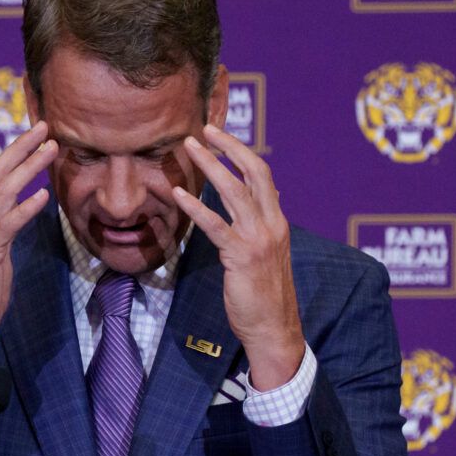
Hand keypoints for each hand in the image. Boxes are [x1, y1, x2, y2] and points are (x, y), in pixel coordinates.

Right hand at [0, 120, 55, 376]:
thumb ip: (2, 229)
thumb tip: (18, 212)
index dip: (14, 152)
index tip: (35, 135)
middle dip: (21, 147)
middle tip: (45, 126)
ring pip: (3, 191)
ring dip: (28, 167)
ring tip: (51, 150)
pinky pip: (7, 224)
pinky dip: (25, 208)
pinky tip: (43, 196)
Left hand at [172, 125, 304, 390]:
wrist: (273, 327)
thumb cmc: (264, 294)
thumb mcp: (267, 253)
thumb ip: (261, 225)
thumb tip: (259, 201)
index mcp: (277, 221)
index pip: (262, 174)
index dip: (241, 151)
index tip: (220, 135)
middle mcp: (272, 223)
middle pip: (253, 172)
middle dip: (228, 147)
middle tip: (203, 129)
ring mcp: (258, 239)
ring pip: (234, 191)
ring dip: (210, 166)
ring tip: (189, 149)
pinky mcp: (241, 256)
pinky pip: (215, 225)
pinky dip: (196, 207)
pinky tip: (178, 194)